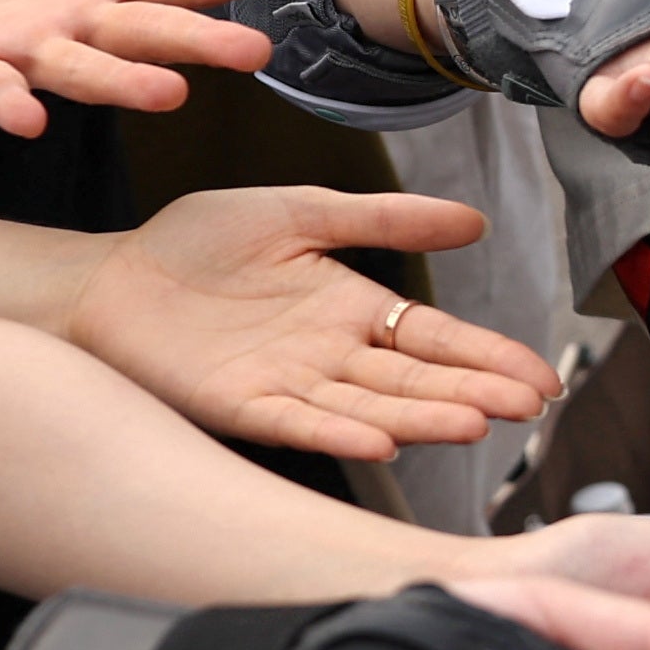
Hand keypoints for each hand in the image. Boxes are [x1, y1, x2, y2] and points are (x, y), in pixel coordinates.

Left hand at [70, 185, 557, 458]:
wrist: (108, 279)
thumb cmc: (194, 244)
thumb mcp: (300, 212)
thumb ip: (382, 217)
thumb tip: (473, 219)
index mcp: (349, 308)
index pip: (433, 337)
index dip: (487, 355)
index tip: (540, 375)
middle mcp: (328, 356)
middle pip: (414, 378)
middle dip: (473, 390)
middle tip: (527, 406)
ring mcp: (289, 385)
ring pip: (370, 405)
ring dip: (421, 417)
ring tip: (475, 423)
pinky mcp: (240, 405)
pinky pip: (298, 421)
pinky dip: (339, 430)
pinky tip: (380, 438)